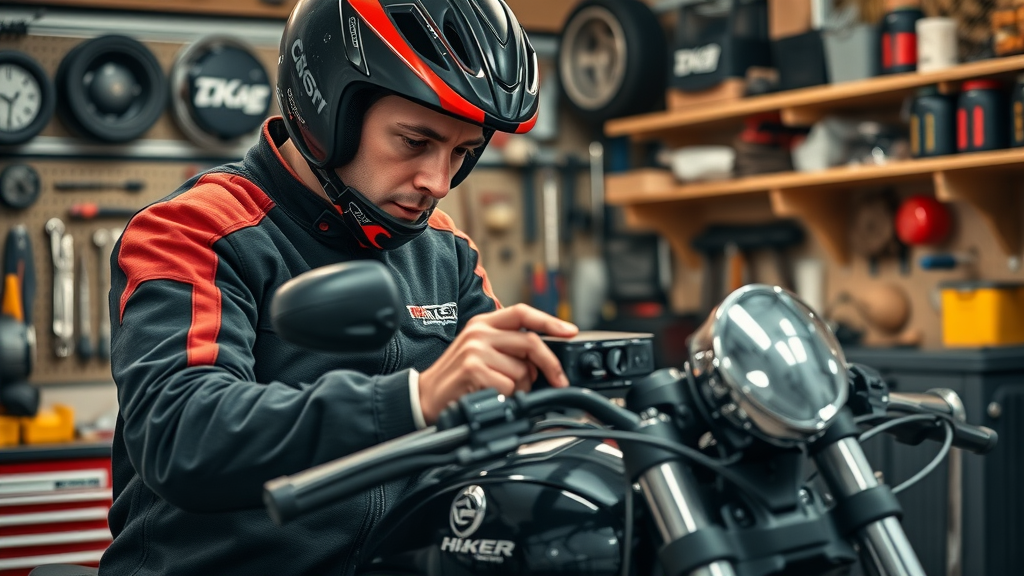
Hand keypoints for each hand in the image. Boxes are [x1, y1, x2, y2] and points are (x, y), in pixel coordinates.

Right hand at [418, 304, 577, 424]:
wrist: (424, 396)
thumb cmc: (458, 378)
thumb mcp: (479, 351)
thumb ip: (508, 346)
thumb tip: (544, 357)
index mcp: (483, 322)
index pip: (522, 312)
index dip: (550, 320)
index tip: (570, 331)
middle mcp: (479, 332)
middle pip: (531, 342)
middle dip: (551, 365)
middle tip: (559, 380)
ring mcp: (475, 350)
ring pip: (522, 370)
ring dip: (521, 388)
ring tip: (502, 391)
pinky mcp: (473, 369)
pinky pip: (509, 386)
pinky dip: (507, 398)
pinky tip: (491, 396)